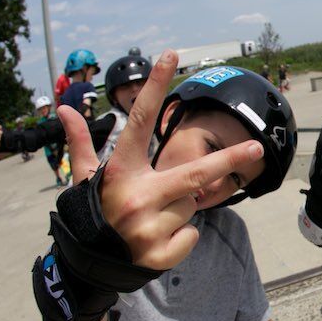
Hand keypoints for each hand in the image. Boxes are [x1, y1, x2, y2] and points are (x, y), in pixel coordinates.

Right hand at [57, 49, 263, 269]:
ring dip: (179, 209)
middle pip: (196, 173)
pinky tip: (157, 238)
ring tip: (151, 217)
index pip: (139, 120)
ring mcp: (147, 227)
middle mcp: (135, 197)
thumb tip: (65, 109)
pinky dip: (181, 237)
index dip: (155, 86)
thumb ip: (82, 143)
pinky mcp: (159, 254)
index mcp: (119, 171)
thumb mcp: (85, 178)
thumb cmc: (92, 212)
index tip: (171, 54)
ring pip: (191, 206)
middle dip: (230, 159)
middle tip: (256, 147)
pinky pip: (191, 234)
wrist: (89, 266)